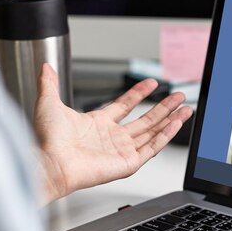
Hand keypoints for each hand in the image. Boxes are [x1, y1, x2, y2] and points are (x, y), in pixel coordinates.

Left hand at [35, 63, 192, 204]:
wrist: (50, 162)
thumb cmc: (47, 140)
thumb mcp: (48, 103)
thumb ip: (49, 83)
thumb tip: (46, 67)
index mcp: (97, 124)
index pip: (125, 106)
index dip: (139, 93)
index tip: (152, 83)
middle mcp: (112, 139)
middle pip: (145, 120)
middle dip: (164, 107)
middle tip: (178, 96)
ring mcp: (121, 151)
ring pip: (153, 133)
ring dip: (171, 120)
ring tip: (185, 108)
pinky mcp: (128, 164)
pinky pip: (152, 147)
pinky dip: (166, 135)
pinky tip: (176, 123)